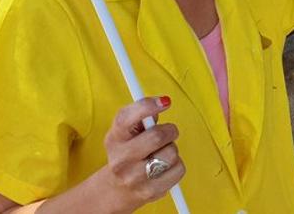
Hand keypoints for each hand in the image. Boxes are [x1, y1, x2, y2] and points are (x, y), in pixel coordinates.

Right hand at [89, 97, 182, 213]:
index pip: (126, 118)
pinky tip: (164, 168)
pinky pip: (179, 169)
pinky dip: (177, 165)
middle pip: (157, 136)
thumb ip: (141, 116)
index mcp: (114, 139)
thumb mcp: (126, 132)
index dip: (148, 106)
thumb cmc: (127, 152)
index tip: (166, 102)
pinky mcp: (150, 191)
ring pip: (171, 153)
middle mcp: (121, 159)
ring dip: (172, 149)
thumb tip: (162, 102)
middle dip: (169, 130)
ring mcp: (134, 178)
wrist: (117, 189)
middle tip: (168, 132)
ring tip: (162, 153)